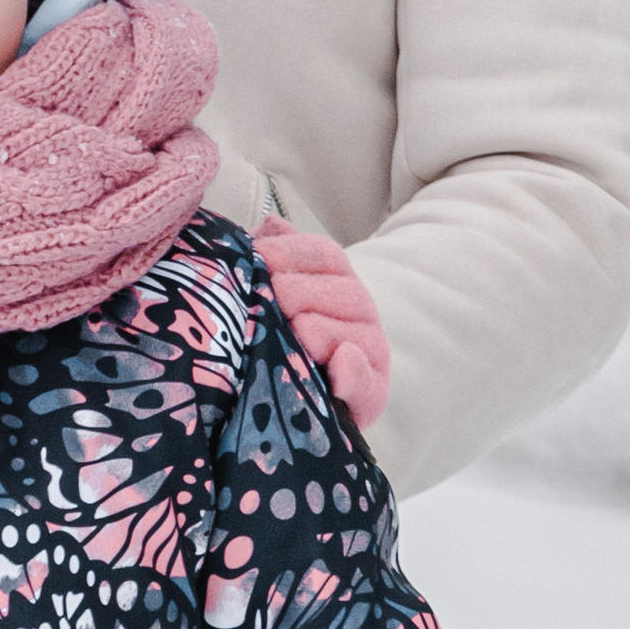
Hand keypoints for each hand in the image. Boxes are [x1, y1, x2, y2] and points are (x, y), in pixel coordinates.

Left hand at [255, 219, 389, 429]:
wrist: (280, 402)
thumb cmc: (271, 336)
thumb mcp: (266, 292)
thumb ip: (271, 257)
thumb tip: (272, 225)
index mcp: (336, 282)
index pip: (325, 255)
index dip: (292, 252)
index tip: (260, 256)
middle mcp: (359, 313)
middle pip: (345, 290)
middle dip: (303, 291)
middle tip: (273, 298)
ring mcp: (368, 354)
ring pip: (358, 333)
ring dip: (324, 330)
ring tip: (297, 330)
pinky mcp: (369, 396)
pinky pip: (369, 384)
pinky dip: (354, 374)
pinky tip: (340, 361)